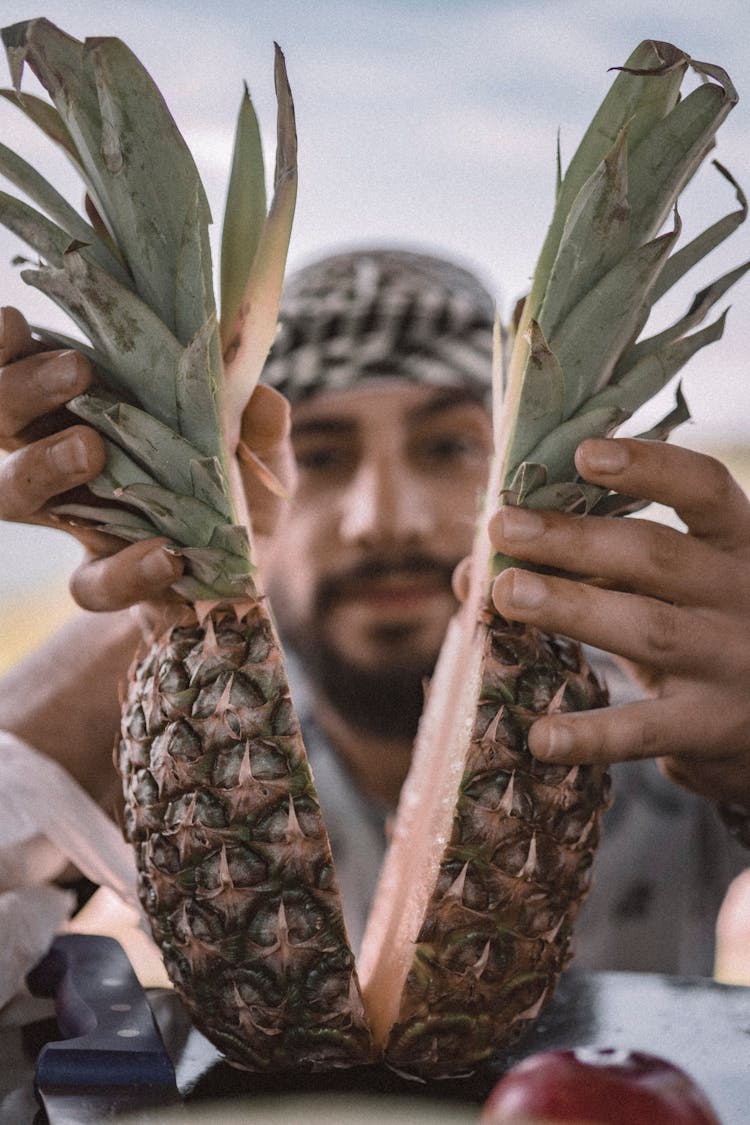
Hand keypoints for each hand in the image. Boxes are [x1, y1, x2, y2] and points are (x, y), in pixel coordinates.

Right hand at [0, 306, 294, 612]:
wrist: (248, 576)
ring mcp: (80, 525)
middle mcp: (66, 466)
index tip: (14, 319)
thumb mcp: (260, 453)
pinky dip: (127, 571)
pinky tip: (167, 556)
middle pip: (4, 426)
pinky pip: (92, 585)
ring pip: (15, 495)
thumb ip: (260, 426)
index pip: (28, 374)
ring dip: (42, 464)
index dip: (8, 350)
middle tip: (77, 370)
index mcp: (91, 415)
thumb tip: (261, 395)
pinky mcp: (109, 583)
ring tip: (91, 448)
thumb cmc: (239, 494)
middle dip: (20, 391)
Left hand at [488, 437, 749, 807]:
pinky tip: (540, 736)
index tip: (584, 454)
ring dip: (571, 607)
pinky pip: (646, 729)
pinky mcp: (711, 727)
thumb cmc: (699, 632)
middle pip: (656, 555)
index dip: (648, 466)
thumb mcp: (662, 589)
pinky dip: (592, 734)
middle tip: (503, 525)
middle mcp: (742, 595)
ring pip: (648, 627)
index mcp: (736, 543)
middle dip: (574, 538)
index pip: (704, 488)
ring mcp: (730, 662)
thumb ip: (584, 570)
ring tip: (505, 594)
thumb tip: (472, 571)